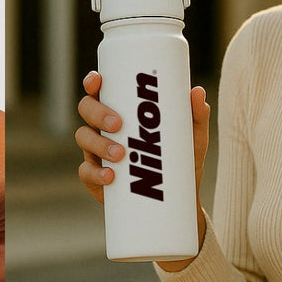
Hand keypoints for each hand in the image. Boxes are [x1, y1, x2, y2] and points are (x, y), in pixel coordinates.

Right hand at [74, 71, 209, 269]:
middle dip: (98, 113)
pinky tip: (110, 176)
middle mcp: (103, 127)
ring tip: (121, 154)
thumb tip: (197, 92)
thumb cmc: (181, 160)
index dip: (93, 82)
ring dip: (99, 143)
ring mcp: (97, 151)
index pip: (100, 90)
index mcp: (121, 109)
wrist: (179, 201)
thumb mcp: (192, 138)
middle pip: (87, 109)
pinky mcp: (96, 178)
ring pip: (84, 138)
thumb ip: (196, 116)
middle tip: (118, 124)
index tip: (98, 80)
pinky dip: (95, 173)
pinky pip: (86, 171)